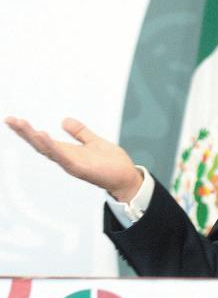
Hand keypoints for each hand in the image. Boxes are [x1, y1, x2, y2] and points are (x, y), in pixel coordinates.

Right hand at [4, 116, 142, 201]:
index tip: (14, 120)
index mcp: (68, 152)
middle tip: (10, 120)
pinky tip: (43, 136)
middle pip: (40, 145)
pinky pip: (63, 157)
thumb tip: (65, 120)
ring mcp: (72, 164)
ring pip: (48, 150)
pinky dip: (52, 147)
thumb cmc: (111, 163)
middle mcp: (66, 159)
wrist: (126, 177)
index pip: (43, 140)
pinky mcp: (81, 168)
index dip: (28, 131)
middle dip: (24, 133)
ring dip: (34, 138)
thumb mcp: (94, 142)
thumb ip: (80, 132)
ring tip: (22, 125)